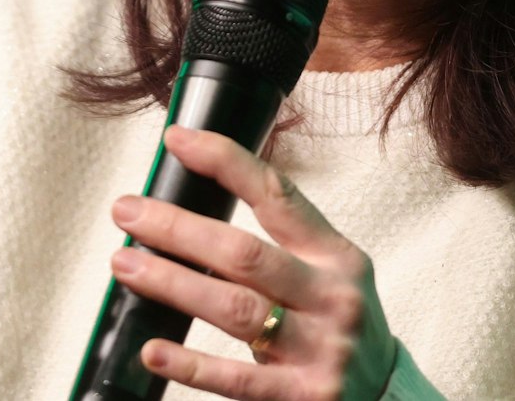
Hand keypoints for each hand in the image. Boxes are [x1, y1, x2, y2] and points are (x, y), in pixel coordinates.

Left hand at [108, 124, 398, 400]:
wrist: (389, 400)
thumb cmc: (338, 328)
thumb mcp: (329, 276)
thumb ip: (280, 247)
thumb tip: (190, 217)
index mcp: (336, 256)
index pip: (277, 195)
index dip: (226, 162)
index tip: (178, 140)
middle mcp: (331, 297)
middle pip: (244, 253)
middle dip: (178, 228)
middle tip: (128, 212)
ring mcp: (319, 350)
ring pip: (234, 308)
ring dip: (172, 283)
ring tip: (125, 264)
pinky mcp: (303, 397)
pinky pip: (236, 380)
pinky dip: (190, 365)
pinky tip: (153, 349)